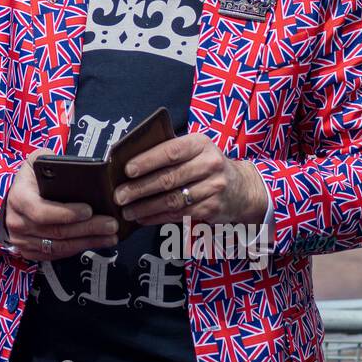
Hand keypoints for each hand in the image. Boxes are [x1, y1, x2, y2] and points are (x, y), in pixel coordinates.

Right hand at [0, 150, 119, 260]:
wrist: (13, 200)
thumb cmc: (30, 179)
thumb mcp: (35, 161)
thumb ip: (50, 159)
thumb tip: (74, 166)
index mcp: (19, 198)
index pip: (42, 211)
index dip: (67, 213)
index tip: (89, 210)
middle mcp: (17, 222)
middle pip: (57, 231)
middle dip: (88, 229)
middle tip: (111, 224)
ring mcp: (22, 240)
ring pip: (60, 247)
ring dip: (88, 242)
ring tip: (110, 236)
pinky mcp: (29, 252)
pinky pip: (57, 254)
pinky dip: (78, 249)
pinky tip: (96, 242)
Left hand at [114, 133, 267, 226]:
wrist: (241, 187)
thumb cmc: (206, 164)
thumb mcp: (194, 150)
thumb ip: (168, 152)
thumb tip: (129, 163)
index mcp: (200, 144)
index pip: (171, 151)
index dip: (147, 161)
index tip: (127, 170)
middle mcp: (209, 164)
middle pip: (169, 178)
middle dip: (140, 188)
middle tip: (119, 195)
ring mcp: (213, 188)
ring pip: (173, 200)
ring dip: (146, 207)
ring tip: (127, 211)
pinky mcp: (212, 208)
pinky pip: (179, 214)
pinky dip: (157, 218)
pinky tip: (143, 218)